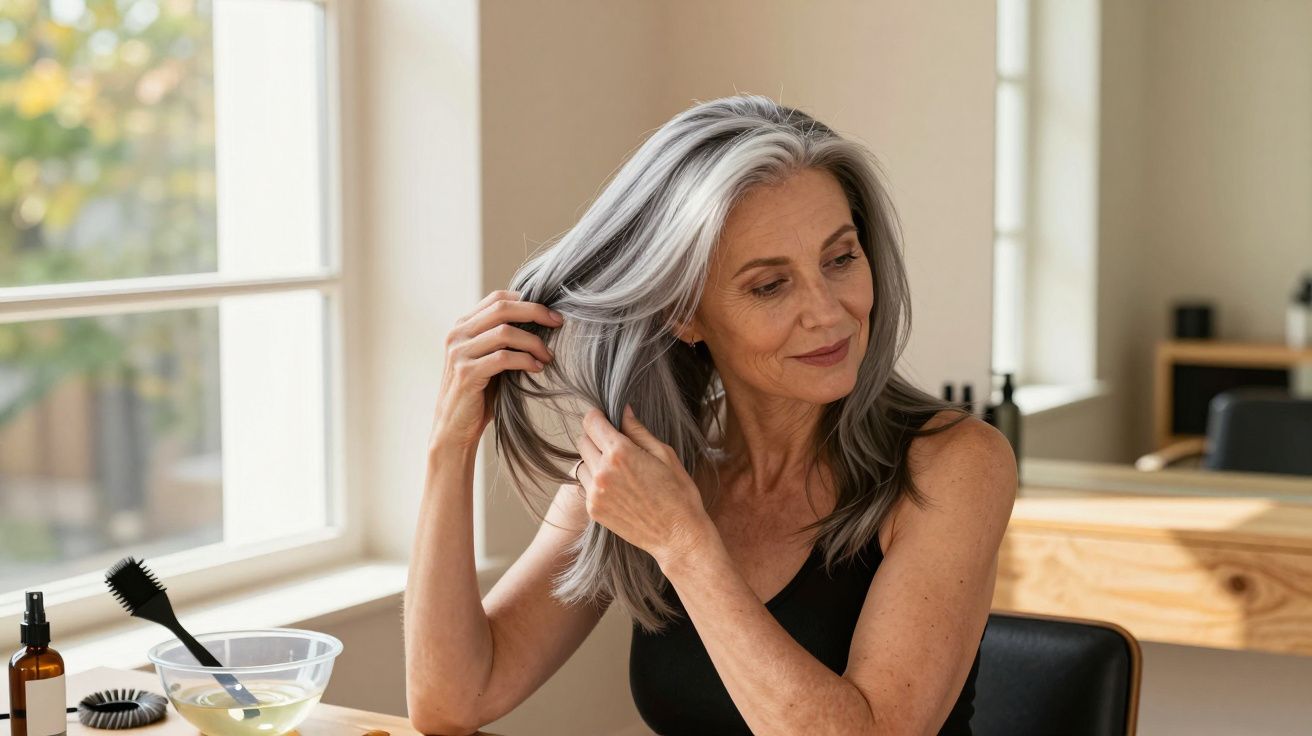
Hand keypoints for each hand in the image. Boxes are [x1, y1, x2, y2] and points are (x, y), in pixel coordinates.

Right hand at [430, 289, 562, 450]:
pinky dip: (525, 360)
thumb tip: (542, 322)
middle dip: (535, 312)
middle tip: (558, 323)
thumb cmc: (478, 394)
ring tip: (548, 355)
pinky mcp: (466, 372)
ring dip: (533, 342)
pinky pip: (503, 358)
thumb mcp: (490, 359)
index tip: (552, 314)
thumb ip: (504, 340)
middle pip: (502, 309)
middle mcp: (457, 334)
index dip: (528, 301)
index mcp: (462, 326)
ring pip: (505, 333)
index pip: (497, 298)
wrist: (455, 428)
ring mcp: (459, 353)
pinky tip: (537, 368)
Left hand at [573, 404, 714, 566]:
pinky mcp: (593, 511)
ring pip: (582, 464)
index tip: (606, 418)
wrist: (678, 537)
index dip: (598, 416)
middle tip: (615, 443)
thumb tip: (623, 410)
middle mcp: (602, 472)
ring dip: (594, 460)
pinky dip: (596, 481)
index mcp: (620, 453)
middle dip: (596, 437)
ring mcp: (595, 493)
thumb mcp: (664, 454)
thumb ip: (638, 431)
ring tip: (619, 469)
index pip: (591, 422)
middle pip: (583, 441)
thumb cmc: (679, 494)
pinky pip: (586, 486)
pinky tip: (618, 487)